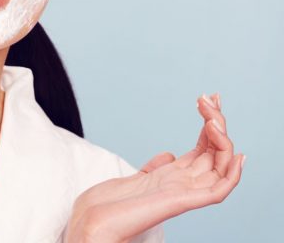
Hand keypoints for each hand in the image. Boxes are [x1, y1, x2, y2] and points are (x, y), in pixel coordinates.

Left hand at [65, 93, 244, 242]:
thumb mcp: (133, 178)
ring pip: (219, 167)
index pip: (203, 150)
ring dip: (222, 139)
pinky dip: (231, 175)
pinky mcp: (179, 203)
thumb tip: (169, 155)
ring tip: (214, 116)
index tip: (208, 98)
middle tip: (211, 97)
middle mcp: (181, 186)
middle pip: (213, 152)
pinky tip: (236, 154)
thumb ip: (154, 168)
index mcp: (172, 179)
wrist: (89, 228)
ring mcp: (182, 194)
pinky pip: (216, 192)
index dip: (209, 125)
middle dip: (217, 122)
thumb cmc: (106, 207)